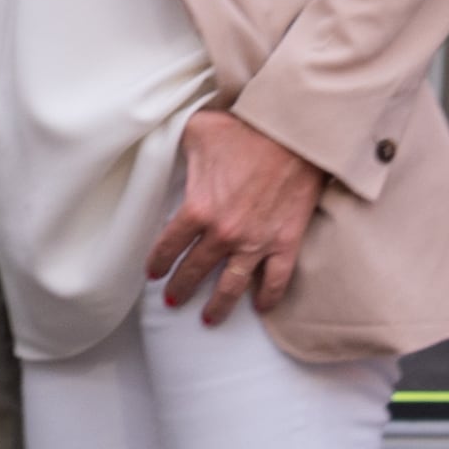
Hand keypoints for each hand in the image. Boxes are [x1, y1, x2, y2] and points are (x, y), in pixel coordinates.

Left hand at [146, 107, 321, 321]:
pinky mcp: (286, 242)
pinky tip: (260, 307)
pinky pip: (276, 279)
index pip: (168, 246)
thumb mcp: (199, 132)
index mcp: (197, 209)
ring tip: (208, 319)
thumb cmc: (246, 130)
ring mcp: (256, 242)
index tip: (153, 273)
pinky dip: (269, 297)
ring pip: (232, 285)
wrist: (295, 135)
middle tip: (172, 300)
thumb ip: (179, 144)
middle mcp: (224, 233)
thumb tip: (165, 139)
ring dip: (218, 305)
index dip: (158, 262)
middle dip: (181, 288)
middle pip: (195, 270)